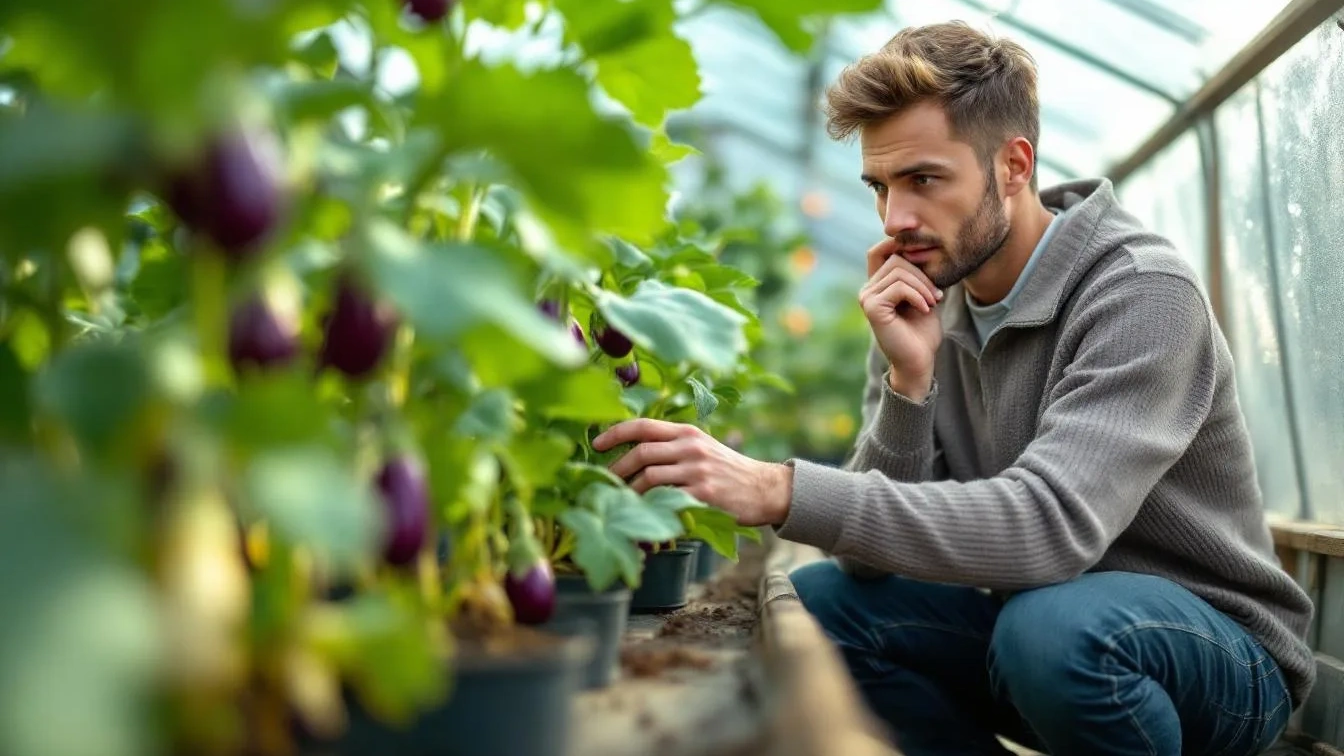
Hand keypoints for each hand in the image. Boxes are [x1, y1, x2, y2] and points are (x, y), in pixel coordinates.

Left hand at [592, 419, 791, 526]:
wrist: (764, 488)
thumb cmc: (727, 470)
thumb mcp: (702, 447)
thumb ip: (672, 447)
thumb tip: (633, 453)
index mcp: (687, 433)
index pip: (643, 425)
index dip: (615, 433)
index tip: (595, 444)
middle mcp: (691, 447)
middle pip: (641, 452)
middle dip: (617, 468)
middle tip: (604, 482)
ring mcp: (697, 471)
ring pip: (649, 478)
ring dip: (629, 492)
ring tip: (621, 501)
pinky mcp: (704, 495)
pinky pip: (667, 500)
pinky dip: (650, 509)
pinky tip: (642, 516)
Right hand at [861, 238, 943, 400]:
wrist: (919, 360)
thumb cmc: (923, 331)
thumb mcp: (925, 294)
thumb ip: (920, 273)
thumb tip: (927, 245)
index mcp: (877, 285)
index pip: (879, 250)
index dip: (897, 244)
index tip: (925, 254)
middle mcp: (868, 289)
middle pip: (895, 258)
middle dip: (922, 273)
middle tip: (937, 294)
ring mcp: (866, 297)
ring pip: (898, 270)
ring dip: (923, 285)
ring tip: (933, 302)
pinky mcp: (872, 307)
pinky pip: (898, 286)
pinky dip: (917, 295)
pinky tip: (926, 309)